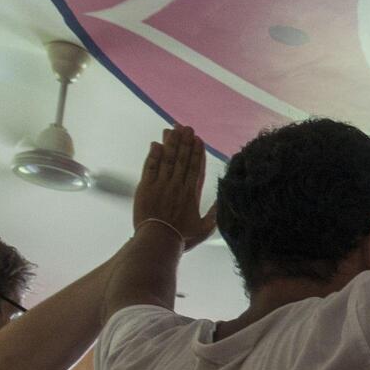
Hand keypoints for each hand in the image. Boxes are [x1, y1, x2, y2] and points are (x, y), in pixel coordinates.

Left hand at [132, 125, 216, 249]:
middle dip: (185, 142)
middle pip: (182, 159)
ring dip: (171, 143)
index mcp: (192, 194)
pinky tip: (156, 144)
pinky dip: (153, 155)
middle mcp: (178, 185)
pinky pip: (150, 167)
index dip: (197, 153)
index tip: (198, 140)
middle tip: (186, 127)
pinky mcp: (146, 187)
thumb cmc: (182, 238)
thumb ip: (215, 213)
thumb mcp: (206, 229)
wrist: (159, 241)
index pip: (196, 168)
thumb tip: (223, 199)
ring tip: (173, 129)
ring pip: (167, 159)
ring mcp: (162, 185)